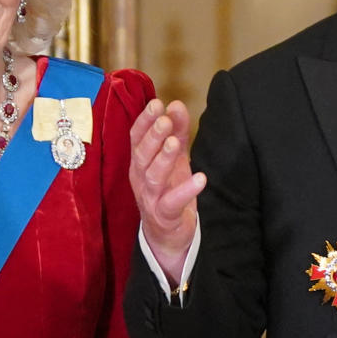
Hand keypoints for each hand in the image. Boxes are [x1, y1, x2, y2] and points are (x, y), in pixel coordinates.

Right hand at [128, 99, 205, 283]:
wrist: (167, 234)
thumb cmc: (168, 189)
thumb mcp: (174, 158)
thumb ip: (177, 131)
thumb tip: (176, 104)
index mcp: (140, 162)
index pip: (136, 138)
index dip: (144, 121)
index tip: (156, 104)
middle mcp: (140, 178)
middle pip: (141, 155)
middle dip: (153, 136)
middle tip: (165, 120)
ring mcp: (150, 198)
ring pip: (152, 176)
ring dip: (164, 158)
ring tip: (176, 143)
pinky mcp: (164, 215)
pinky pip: (172, 202)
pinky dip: (186, 190)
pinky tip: (201, 178)